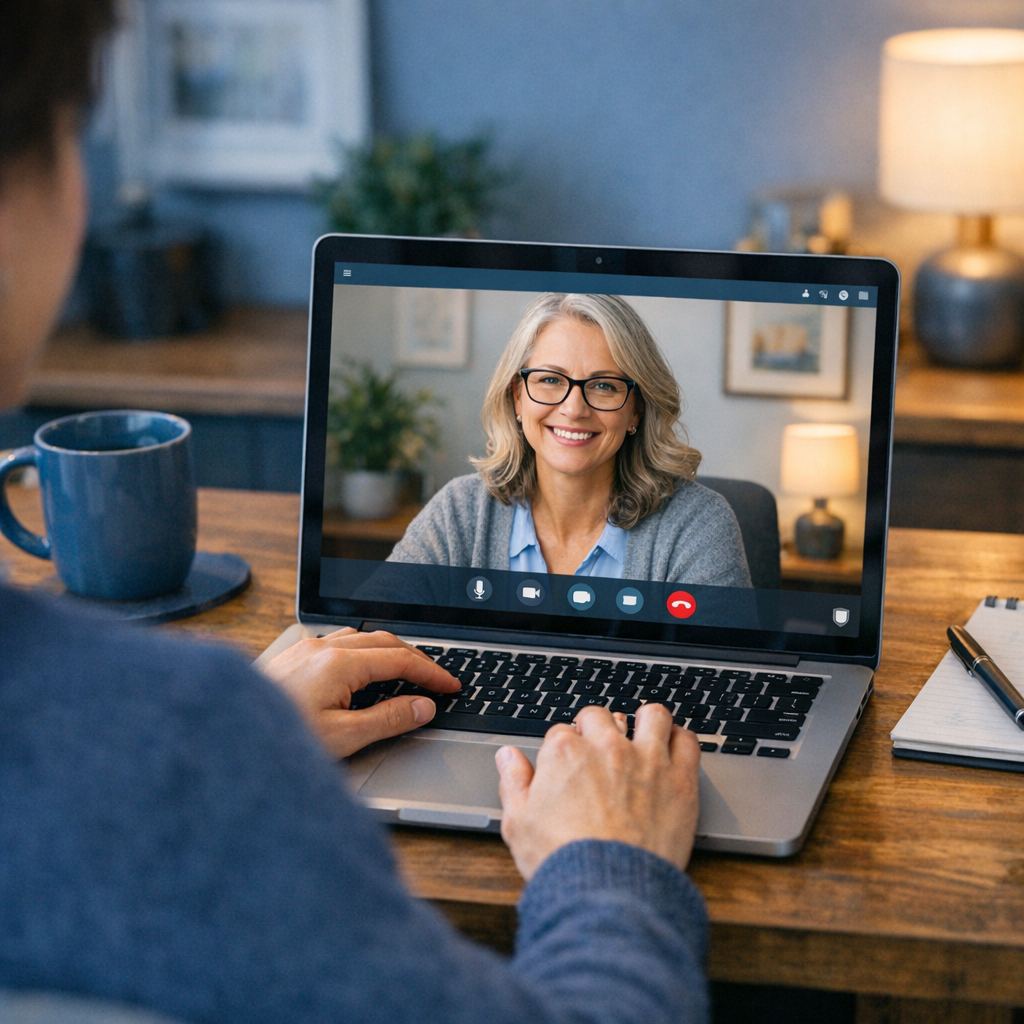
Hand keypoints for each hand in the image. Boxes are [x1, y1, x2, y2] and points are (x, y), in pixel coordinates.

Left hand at [262, 628, 459, 757]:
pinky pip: (337, 644)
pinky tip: (362, 671)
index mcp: (339, 664)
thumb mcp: (341, 737)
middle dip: (415, 657)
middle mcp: (321, 648)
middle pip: (383, 641)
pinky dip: (363, 653)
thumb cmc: (276, 741)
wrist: (225, 736)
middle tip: (436, 679)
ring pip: (359, 639)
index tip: (451, 685)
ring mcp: (304, 650)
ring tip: (406, 672)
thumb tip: (422, 707)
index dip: (431, 672)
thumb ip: (387, 719)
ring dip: (388, 651)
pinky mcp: (291, 658)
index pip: (400, 659)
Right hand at [495, 704, 700, 879]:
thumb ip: (513, 782)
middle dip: (598, 728)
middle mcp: (607, 747)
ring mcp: (647, 760)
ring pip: (651, 715)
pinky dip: (681, 739)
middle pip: (603, 716)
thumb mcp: (518, 823)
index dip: (564, 747)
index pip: (563, 731)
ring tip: (642, 735)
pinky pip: (687, 741)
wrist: (608, 890)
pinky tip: (674, 747)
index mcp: (566, 753)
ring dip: (644, 721)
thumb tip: (508, 757)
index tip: (568, 763)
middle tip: (600, 750)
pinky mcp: (680, 779)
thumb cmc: (563, 860)